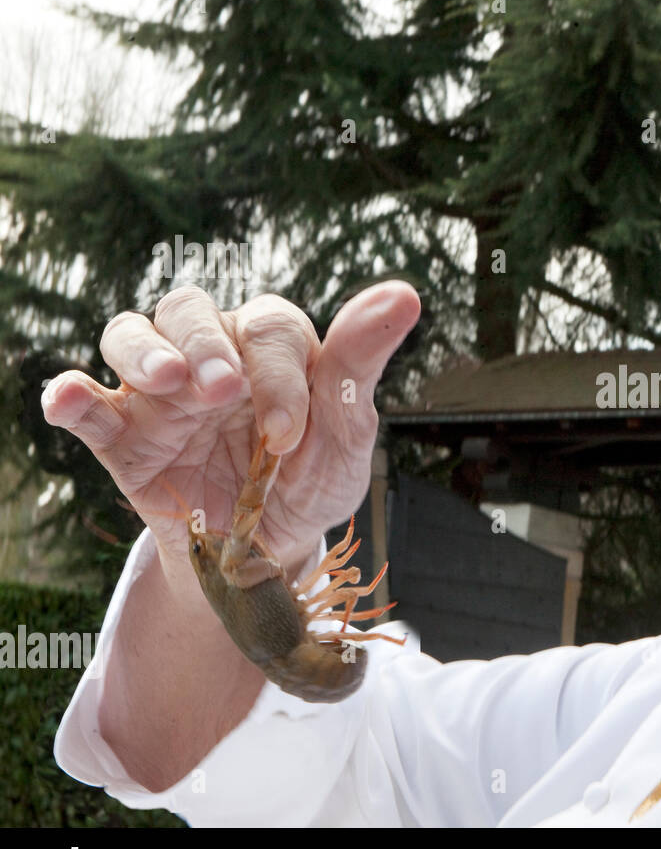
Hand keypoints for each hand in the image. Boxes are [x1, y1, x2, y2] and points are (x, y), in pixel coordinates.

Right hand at [41, 280, 420, 579]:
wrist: (267, 555)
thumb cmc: (310, 482)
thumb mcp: (348, 432)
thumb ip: (362, 364)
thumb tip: (404, 293)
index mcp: (272, 347)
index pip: (267, 331)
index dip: (278, 377)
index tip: (289, 436)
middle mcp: (212, 355)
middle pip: (189, 310)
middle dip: (206, 344)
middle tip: (222, 392)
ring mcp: (161, 393)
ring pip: (130, 334)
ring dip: (144, 351)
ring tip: (170, 382)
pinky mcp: (122, 436)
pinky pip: (86, 403)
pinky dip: (69, 395)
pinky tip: (70, 400)